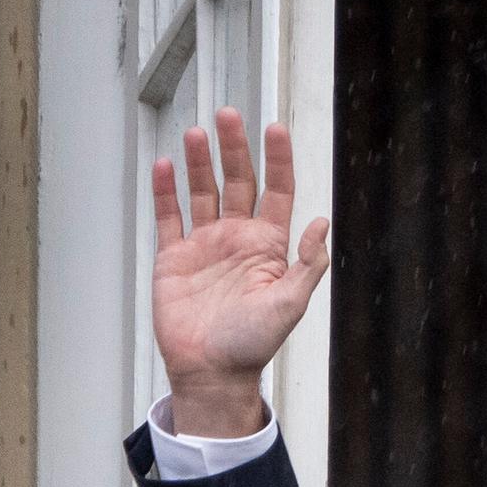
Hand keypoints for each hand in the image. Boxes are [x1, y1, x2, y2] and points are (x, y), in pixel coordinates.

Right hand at [150, 110, 328, 437]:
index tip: (275, 129)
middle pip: (237, 182)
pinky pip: (168, 217)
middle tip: (229, 115)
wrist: (211, 371)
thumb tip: (322, 222)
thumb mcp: (290, 305)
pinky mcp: (173, 257)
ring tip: (196, 132)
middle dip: (234, 148)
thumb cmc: (252, 344)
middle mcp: (237, 239)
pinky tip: (164, 166)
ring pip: (202, 192)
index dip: (277, 161)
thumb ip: (308, 264)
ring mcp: (205, 245)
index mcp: (269, 247)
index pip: (277, 192)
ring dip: (200, 162)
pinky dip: (165, 192)